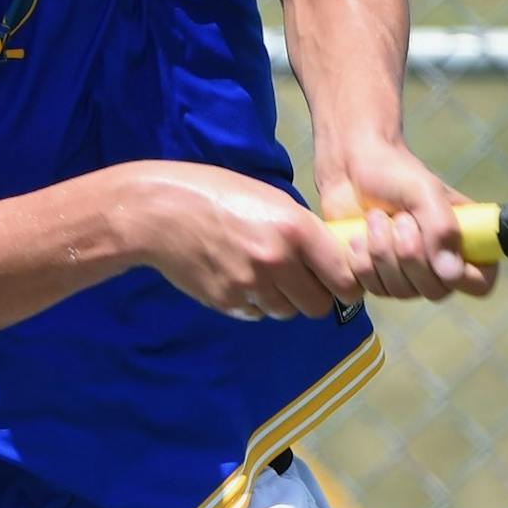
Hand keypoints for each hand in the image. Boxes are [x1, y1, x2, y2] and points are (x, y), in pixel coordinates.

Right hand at [126, 163, 361, 321]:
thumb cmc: (218, 194)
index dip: (346, 285)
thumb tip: (331, 259)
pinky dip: (254, 302)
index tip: (341, 283)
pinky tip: (237, 276)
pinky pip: (256, 313)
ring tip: (261, 272)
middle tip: (300, 280)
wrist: (160, 212)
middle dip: (313, 295)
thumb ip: (303, 230)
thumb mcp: (271, 199)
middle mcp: (277, 261)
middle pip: (318, 305)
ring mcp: (250, 285)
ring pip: (286, 311)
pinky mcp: (227, 302)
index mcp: (295, 229)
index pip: (342, 278)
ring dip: (281, 299)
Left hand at [317, 140, 499, 302]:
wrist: (349, 168)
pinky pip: (369, 291)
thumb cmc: (395, 173)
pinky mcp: (371, 280)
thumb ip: (441, 228)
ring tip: (374, 218)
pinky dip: (358, 263)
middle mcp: (436, 266)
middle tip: (398, 218)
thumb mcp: (424, 191)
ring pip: (400, 292)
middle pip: (435, 291)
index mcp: (461, 243)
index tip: (442, 253)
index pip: (480, 283)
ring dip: (381, 253)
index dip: (465, 278)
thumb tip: (451, 274)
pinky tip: (356, 238)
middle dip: (411, 255)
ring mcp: (403, 277)